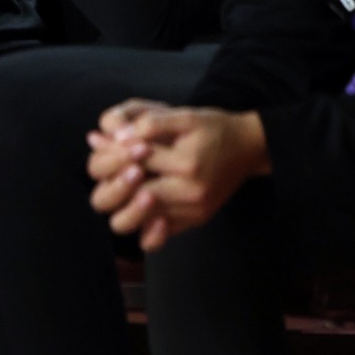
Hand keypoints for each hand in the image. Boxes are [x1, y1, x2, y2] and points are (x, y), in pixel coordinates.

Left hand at [88, 102, 269, 250]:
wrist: (248, 148)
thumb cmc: (214, 129)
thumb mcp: (185, 116)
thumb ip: (150, 124)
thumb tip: (116, 135)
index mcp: (186, 164)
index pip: (133, 161)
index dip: (115, 150)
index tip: (106, 141)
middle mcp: (189, 193)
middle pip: (132, 195)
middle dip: (115, 178)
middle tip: (114, 164)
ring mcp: (191, 212)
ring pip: (135, 221)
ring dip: (121, 202)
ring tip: (124, 184)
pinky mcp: (192, 222)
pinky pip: (154, 238)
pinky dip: (138, 224)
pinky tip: (138, 204)